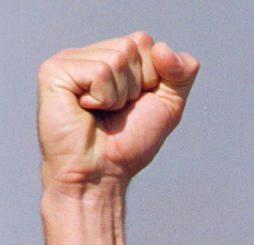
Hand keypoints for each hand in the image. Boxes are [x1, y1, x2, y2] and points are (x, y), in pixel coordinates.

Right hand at [38, 32, 198, 192]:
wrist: (101, 175)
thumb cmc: (128, 146)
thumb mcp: (167, 108)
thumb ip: (180, 75)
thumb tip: (164, 48)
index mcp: (112, 58)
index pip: (146, 42)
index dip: (152, 78)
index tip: (135, 105)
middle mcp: (90, 54)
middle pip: (133, 45)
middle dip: (137, 86)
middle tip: (116, 112)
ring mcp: (70, 60)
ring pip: (117, 58)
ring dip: (119, 96)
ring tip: (101, 113)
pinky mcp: (55, 70)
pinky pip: (99, 72)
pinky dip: (102, 98)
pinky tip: (86, 110)